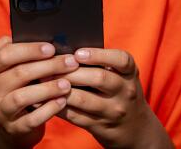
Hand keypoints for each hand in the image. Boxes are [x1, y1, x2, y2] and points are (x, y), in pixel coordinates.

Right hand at [0, 36, 78, 147]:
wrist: (12, 125)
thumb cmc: (18, 88)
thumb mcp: (13, 70)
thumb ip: (19, 52)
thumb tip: (40, 33)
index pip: (4, 55)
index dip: (28, 50)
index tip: (51, 48)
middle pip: (18, 74)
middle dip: (47, 66)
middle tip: (70, 62)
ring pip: (21, 97)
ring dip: (48, 88)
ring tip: (67, 83)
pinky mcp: (12, 128)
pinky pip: (31, 119)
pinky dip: (49, 109)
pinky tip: (62, 101)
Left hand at [57, 48, 173, 148]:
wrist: (135, 127)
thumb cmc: (120, 92)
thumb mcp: (121, 76)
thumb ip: (102, 64)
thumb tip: (67, 54)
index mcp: (130, 73)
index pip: (121, 60)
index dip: (98, 55)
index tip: (78, 53)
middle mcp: (125, 91)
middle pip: (98, 78)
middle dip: (71, 71)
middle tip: (51, 66)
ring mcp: (113, 111)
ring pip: (83, 99)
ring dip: (61, 89)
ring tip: (45, 81)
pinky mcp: (100, 126)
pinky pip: (76, 115)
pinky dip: (59, 106)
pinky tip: (48, 99)